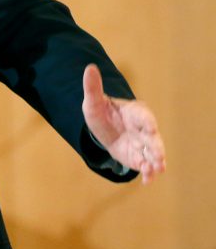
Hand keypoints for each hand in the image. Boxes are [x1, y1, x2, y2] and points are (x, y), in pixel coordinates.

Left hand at [82, 64, 165, 183]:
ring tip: (157, 170)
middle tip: (159, 157)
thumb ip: (92, 87)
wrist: (102, 128)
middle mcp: (143, 129)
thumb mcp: (92, 101)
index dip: (147, 122)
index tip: (150, 128)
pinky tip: (147, 180)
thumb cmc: (101, 112)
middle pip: (153, 138)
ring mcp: (142, 144)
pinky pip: (146, 165)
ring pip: (152, 153)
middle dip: (156, 147)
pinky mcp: (138, 157)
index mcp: (134, 112)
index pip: (143, 116)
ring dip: (155, 162)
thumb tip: (89, 68)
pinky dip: (148, 172)